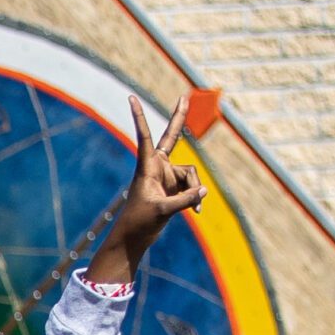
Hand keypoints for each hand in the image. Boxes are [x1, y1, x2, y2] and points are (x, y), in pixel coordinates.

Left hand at [87, 93, 205, 289]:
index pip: (144, 136)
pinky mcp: (176, 187)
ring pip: (192, 175)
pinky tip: (197, 212)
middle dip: (179, 118)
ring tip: (192, 208)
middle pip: (173, 138)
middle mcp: (158, 167)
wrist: (135, 238)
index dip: (140, 116)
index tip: (131, 97)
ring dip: (193, 191)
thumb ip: (185, 200)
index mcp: (147, 166)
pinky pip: (194, 188)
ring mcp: (168, 176)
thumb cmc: (139, 222)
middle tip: (185, 96)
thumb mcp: (163, 211)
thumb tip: (204, 191)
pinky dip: (196, 199)